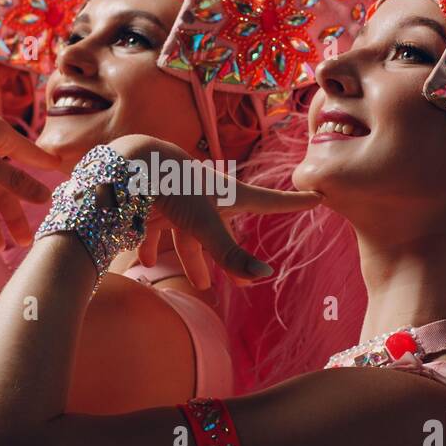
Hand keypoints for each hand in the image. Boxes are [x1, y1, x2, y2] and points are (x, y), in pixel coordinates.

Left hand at [109, 134, 320, 288]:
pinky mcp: (153, 205)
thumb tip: (263, 276)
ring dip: (193, 258)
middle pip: (224, 230)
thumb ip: (229, 253)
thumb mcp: (204, 224)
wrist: (129, 163)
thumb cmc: (172, 186)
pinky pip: (156, 229)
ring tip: (199, 283)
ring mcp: (179, 201)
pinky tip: (145, 262)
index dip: (292, 202)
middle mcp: (205, 197)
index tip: (317, 197)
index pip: (268, 201)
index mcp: (226, 195)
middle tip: (241, 280)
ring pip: (189, 234)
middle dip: (230, 256)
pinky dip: (153, 246)